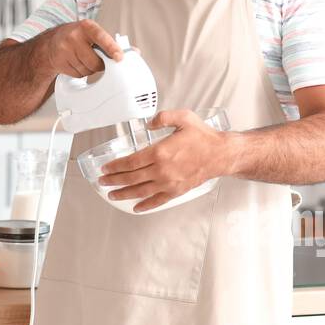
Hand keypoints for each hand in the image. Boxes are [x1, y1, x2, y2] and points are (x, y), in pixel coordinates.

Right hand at [41, 19, 122, 78]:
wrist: (52, 42)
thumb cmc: (78, 37)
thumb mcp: (94, 34)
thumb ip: (112, 43)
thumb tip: (134, 51)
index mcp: (87, 26)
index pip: (102, 37)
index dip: (112, 48)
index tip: (120, 57)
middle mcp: (75, 36)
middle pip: (95, 61)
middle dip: (99, 64)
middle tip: (95, 58)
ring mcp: (65, 49)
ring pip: (87, 70)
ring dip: (88, 69)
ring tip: (82, 58)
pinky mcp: (59, 61)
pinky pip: (77, 75)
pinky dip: (79, 72)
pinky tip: (75, 63)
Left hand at [97, 109, 234, 212]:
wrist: (221, 154)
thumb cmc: (203, 137)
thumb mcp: (183, 117)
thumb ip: (163, 117)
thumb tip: (148, 123)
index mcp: (160, 152)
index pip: (131, 162)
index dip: (116, 166)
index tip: (106, 168)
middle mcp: (162, 170)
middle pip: (131, 178)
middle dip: (114, 180)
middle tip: (103, 181)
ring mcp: (169, 183)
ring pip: (140, 191)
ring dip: (124, 193)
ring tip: (112, 194)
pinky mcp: (177, 191)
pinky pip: (157, 200)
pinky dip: (145, 205)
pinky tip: (136, 207)